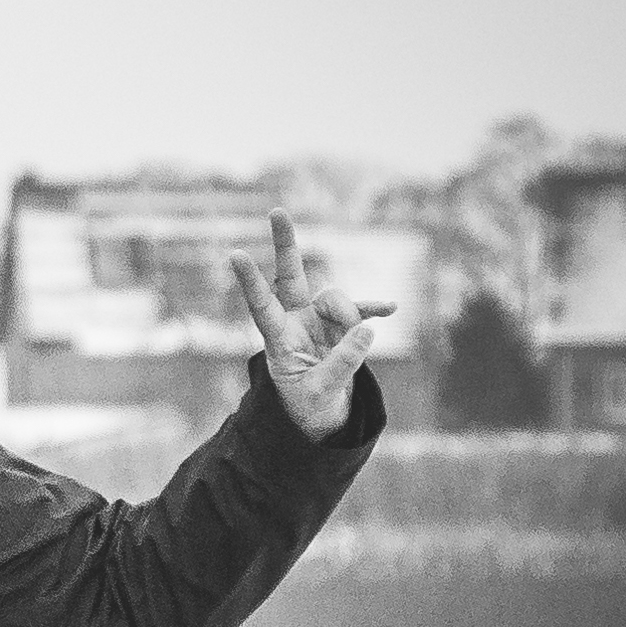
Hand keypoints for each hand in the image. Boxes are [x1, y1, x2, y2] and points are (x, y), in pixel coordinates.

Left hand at [231, 211, 390, 442]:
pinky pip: (362, 309)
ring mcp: (320, 320)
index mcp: (278, 339)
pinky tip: (390, 309)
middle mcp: (295, 321)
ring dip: (347, 316)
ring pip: (335, 298)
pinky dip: (373, 308)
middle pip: (288, 276)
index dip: (250, 281)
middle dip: (285, 245)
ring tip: (353, 344)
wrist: (323, 415)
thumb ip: (342, 362)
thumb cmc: (308, 406)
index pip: (261, 305)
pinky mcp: (345, 325)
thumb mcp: (321, 392)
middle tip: (276, 210)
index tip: (235, 254)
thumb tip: (367, 328)